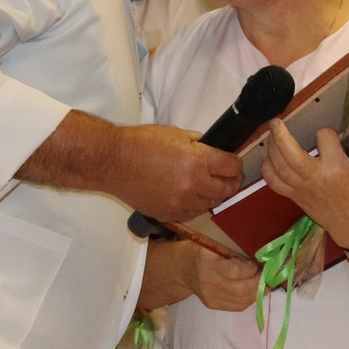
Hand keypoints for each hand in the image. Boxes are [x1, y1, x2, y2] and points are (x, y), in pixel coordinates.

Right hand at [116, 125, 242, 224]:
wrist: (113, 162)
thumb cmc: (139, 145)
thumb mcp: (176, 134)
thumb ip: (199, 143)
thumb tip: (214, 150)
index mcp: (197, 161)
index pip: (232, 166)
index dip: (235, 163)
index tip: (233, 163)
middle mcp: (193, 185)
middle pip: (227, 189)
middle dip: (231, 181)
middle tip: (229, 176)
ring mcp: (181, 203)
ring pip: (212, 204)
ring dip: (214, 195)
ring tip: (208, 185)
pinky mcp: (169, 214)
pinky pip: (193, 213)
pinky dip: (196, 205)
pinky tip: (190, 195)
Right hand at [140, 237, 259, 311]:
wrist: (181, 268)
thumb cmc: (201, 249)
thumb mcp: (213, 243)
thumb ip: (233, 249)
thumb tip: (262, 256)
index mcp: (207, 261)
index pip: (235, 271)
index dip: (251, 269)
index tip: (257, 263)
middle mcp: (207, 282)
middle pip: (240, 289)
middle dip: (260, 283)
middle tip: (270, 275)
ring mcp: (209, 296)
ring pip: (241, 300)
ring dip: (258, 292)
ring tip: (266, 283)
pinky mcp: (212, 305)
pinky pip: (237, 306)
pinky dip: (250, 299)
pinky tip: (256, 290)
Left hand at [260, 121, 348, 247]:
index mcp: (337, 168)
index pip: (324, 137)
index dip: (327, 132)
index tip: (332, 136)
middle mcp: (315, 178)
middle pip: (290, 153)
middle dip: (280, 135)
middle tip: (276, 122)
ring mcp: (302, 188)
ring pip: (278, 166)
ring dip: (272, 147)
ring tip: (272, 134)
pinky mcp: (294, 197)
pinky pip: (273, 182)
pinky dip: (267, 168)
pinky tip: (269, 157)